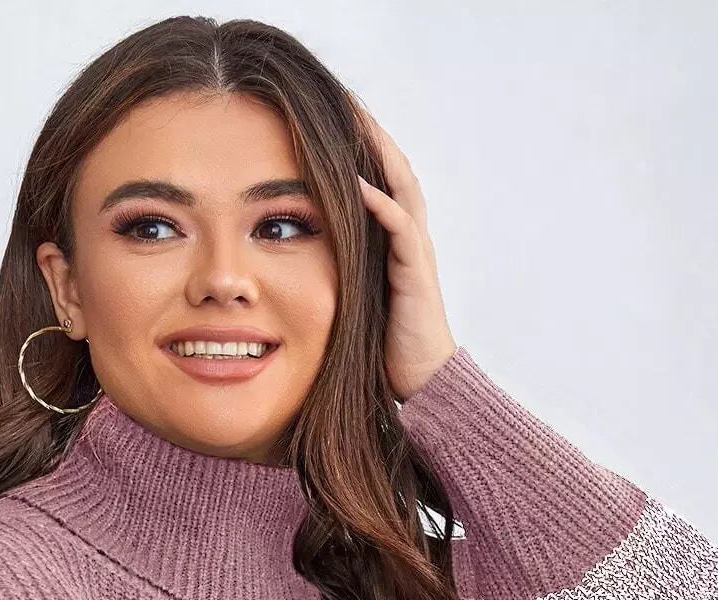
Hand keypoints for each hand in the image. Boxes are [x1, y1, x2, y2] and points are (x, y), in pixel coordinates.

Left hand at [351, 98, 458, 402]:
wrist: (422, 382)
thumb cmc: (385, 348)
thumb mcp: (353, 299)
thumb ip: (338, 270)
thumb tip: (295, 260)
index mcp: (393, 240)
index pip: (378, 179)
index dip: (358, 147)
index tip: (329, 118)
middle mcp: (408, 237)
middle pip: (393, 168)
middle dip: (370, 133)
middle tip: (343, 99)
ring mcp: (414, 252)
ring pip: (401, 186)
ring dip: (378, 152)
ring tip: (353, 120)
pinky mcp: (415, 271)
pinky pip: (400, 226)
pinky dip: (379, 201)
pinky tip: (357, 182)